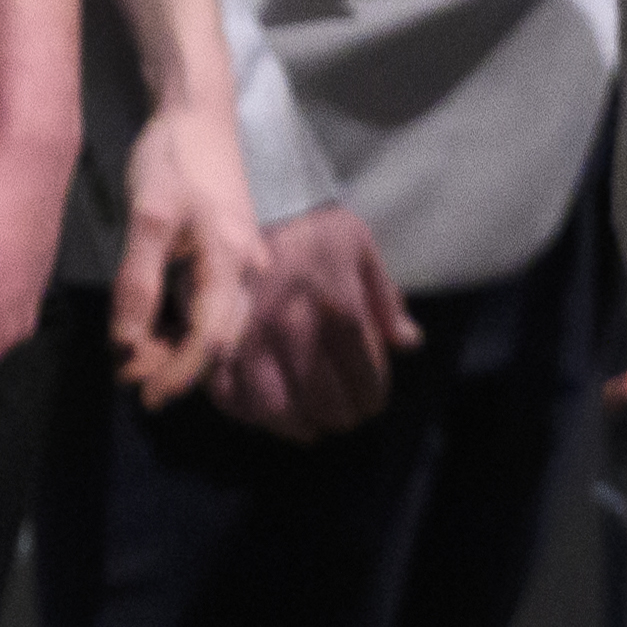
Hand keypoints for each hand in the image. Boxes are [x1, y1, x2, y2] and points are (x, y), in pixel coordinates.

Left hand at [111, 103, 264, 405]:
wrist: (198, 113)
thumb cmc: (173, 159)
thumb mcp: (147, 220)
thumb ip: (137, 285)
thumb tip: (127, 345)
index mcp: (230, 262)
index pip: (211, 339)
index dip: (177, 373)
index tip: (142, 394)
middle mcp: (247, 269)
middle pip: (222, 338)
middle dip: (178, 367)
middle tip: (130, 377)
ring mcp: (245, 262)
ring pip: (221, 324)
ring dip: (183, 349)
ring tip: (138, 358)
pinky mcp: (233, 254)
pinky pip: (218, 306)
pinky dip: (190, 328)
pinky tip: (161, 331)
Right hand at [208, 207, 422, 441]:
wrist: (251, 200)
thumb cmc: (313, 227)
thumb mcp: (362, 250)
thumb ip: (386, 301)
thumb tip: (410, 343)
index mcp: (337, 307)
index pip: (363, 374)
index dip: (371, 397)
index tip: (371, 404)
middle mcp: (294, 329)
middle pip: (323, 399)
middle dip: (340, 416)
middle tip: (344, 418)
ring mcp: (251, 337)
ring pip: (275, 408)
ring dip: (297, 425)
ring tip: (310, 426)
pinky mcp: (215, 338)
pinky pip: (227, 394)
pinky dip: (248, 413)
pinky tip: (266, 415)